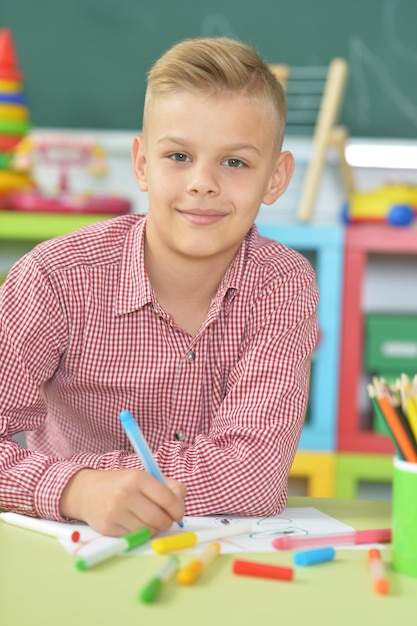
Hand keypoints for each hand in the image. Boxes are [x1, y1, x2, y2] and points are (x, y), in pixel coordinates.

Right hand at [59, 468, 185, 536]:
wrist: (87, 491)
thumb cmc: (122, 484)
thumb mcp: (144, 477)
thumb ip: (168, 487)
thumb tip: (181, 504)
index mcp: (138, 478)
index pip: (168, 499)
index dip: (178, 510)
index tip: (178, 513)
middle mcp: (126, 494)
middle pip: (160, 519)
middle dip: (167, 522)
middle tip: (164, 519)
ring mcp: (116, 512)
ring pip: (149, 531)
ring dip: (153, 529)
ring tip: (147, 519)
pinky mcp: (108, 528)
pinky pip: (135, 537)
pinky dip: (140, 534)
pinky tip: (134, 523)